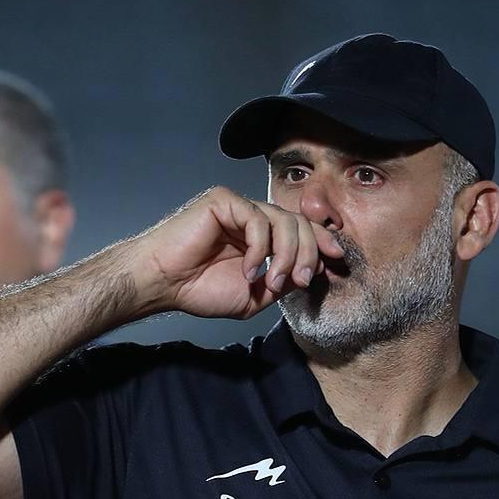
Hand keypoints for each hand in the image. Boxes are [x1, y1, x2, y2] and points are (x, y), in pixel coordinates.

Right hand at [125, 186, 343, 318]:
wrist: (163, 283)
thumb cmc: (198, 290)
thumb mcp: (254, 297)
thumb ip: (281, 282)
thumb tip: (311, 272)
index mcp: (260, 237)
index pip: (301, 231)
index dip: (321, 242)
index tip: (335, 261)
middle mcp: (252, 218)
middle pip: (300, 223)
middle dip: (307, 253)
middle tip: (300, 280)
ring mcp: (239, 207)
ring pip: (283, 220)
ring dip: (285, 254)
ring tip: (271, 280)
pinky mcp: (224, 201)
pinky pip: (257, 219)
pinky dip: (258, 248)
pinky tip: (248, 269)